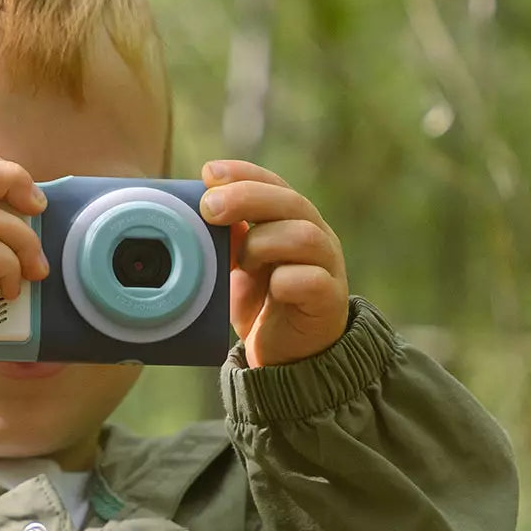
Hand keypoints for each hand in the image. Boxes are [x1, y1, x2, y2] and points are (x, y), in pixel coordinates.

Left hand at [198, 159, 348, 367]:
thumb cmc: (262, 304)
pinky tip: (271, 288)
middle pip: (290, 202)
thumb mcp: (237, 266)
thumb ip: (227, 239)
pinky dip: (286, 279)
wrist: (287, 357)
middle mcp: (316, 238)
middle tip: (210, 208)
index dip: (243, 173)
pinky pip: (312, 280)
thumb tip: (202, 208)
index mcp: (293, 222)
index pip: (273, 184)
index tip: (208, 173)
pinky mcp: (329, 301)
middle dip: (247, 198)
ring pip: (304, 235)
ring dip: (263, 243)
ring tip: (243, 263)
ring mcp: (327, 268)